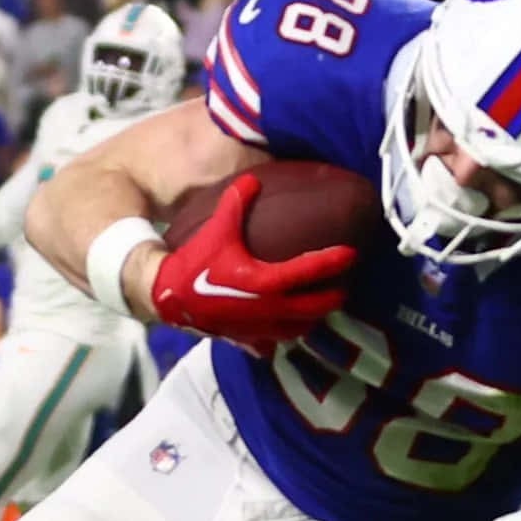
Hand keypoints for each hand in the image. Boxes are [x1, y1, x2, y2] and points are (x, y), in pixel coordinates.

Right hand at [152, 172, 355, 344]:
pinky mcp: (247, 340)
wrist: (167, 297)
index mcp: (266, 281)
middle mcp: (269, 310)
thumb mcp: (217, 229)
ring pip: (299, 329)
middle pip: (315, 308)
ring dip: (313, 319)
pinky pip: (276, 342)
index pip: (309, 271)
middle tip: (345, 288)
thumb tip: (253, 178)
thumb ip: (236, 202)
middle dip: (334, 298)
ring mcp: (260, 329)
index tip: (352, 253)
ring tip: (321, 308)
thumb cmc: (194, 262)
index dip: (333, 262)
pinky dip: (287, 334)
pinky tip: (291, 328)